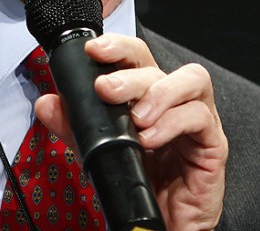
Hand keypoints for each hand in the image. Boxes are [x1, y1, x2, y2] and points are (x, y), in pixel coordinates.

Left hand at [34, 34, 227, 229]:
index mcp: (145, 94)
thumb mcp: (97, 150)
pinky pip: (199, 118)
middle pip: (157, 65)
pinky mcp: (213, 144)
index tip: (94, 50)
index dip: (117, 46)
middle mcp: (172, 101)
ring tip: (135, 119)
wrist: (161, 222)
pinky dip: (172, 124)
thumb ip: (73, 125)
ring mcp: (196, 120)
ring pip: (190, 81)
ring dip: (158, 94)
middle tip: (105, 90)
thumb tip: (47, 103)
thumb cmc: (139, 179)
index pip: (136, 56)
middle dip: (129, 74)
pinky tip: (150, 139)